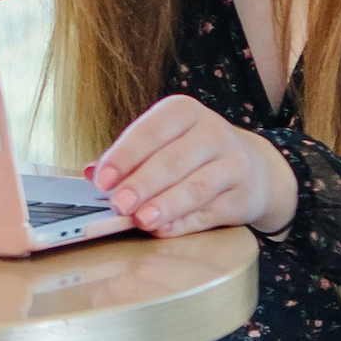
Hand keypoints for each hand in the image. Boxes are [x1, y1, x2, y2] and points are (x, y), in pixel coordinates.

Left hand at [85, 95, 298, 238]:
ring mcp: (233, 163)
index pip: (150, 131)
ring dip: (166, 205)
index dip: (124, 156)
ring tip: (142, 220)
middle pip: (173, 160)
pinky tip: (165, 229)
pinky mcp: (243, 195)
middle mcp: (212, 131)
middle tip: (120, 204)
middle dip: (143, 183)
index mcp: (183, 111)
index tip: (101, 180)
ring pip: (196, 186)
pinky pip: (211, 211)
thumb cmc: (190, 153)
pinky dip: (185, 223)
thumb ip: (127, 158)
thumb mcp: (161, 143)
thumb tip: (89, 173)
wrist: (251, 166)